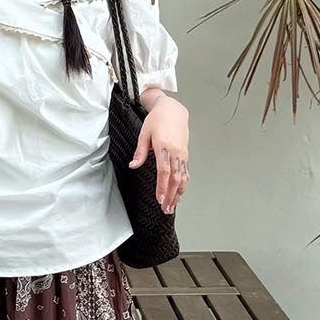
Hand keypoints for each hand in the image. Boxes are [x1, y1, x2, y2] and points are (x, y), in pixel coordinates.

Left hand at [128, 97, 188, 212]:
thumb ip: (140, 152)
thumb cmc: (157, 120)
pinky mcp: (185, 155)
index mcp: (164, 146)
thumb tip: (133, 165)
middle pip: (175, 178)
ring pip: (183, 178)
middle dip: (171, 196)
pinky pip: (186, 173)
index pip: (164, 171)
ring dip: (178, 194)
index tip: (159, 198)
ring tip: (172, 206)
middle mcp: (176, 151)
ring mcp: (182, 154)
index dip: (162, 186)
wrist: (173, 111)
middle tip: (166, 209)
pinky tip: (179, 194)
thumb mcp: (144, 134)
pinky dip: (183, 186)